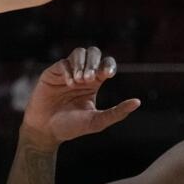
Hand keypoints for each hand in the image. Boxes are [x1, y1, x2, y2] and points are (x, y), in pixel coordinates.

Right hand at [21, 47, 141, 143]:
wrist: (46, 131)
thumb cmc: (71, 127)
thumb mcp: (97, 121)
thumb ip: (117, 112)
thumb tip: (138, 102)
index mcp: (94, 83)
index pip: (106, 64)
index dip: (108, 65)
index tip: (107, 76)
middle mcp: (81, 74)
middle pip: (94, 53)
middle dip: (94, 63)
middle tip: (90, 79)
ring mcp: (66, 72)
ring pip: (79, 52)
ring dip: (82, 64)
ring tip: (79, 81)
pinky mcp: (52, 73)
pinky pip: (63, 63)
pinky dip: (69, 70)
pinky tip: (69, 83)